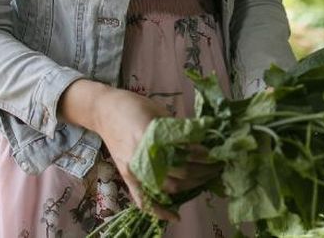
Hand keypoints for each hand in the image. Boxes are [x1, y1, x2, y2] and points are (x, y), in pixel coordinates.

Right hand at [60, 82, 215, 220]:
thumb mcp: (160, 112)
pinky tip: (175, 216)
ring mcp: (134, 170)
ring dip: (191, 187)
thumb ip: (179, 129)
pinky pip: (142, 200)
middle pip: (181, 173)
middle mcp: (144, 156)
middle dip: (204, 171)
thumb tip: (204, 139)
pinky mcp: (127, 177)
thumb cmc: (134, 106)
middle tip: (219, 166)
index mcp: (153, 136)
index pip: (186, 152)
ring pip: (169, 188)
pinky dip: (158, 210)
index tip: (219, 152)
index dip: (205, 155)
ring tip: (207, 179)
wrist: (104, 111)